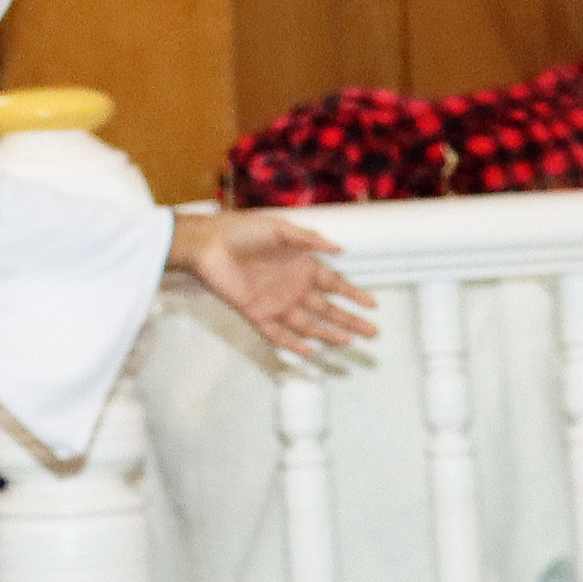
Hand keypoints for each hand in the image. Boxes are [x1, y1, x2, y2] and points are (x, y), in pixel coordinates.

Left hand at [171, 210, 373, 360]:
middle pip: (328, 309)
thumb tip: (340, 249)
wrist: (209, 244)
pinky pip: (278, 334)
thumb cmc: (243, 231)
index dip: (354, 295)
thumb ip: (310, 240)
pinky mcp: (256, 313)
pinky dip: (294, 344)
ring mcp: (276, 303)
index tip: (373, 305)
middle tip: (372, 332)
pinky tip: (311, 352)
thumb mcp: (281, 230)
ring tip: (348, 342)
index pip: (335, 284)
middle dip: (350, 321)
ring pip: (308, 325)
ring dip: (328, 334)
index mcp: (301, 266)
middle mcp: (292, 287)